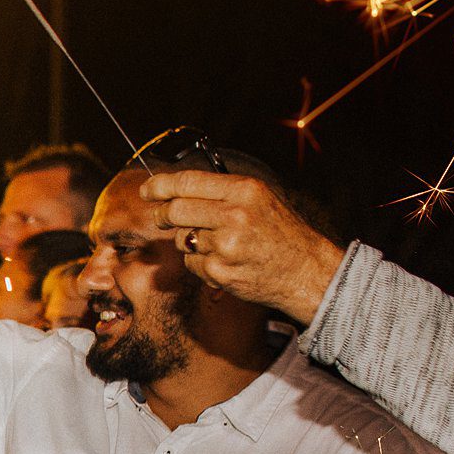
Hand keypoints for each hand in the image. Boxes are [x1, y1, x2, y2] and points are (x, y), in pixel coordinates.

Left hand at [140, 171, 345, 322]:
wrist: (305, 270)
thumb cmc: (281, 233)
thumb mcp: (259, 199)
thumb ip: (222, 193)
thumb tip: (176, 190)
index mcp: (244, 191)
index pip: (188, 182)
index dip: (160, 185)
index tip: (147, 189)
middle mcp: (234, 216)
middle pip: (175, 211)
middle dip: (162, 214)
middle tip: (160, 216)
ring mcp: (225, 246)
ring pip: (182, 239)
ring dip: (189, 240)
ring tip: (218, 243)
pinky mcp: (219, 272)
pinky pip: (191, 263)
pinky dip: (200, 262)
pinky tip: (224, 261)